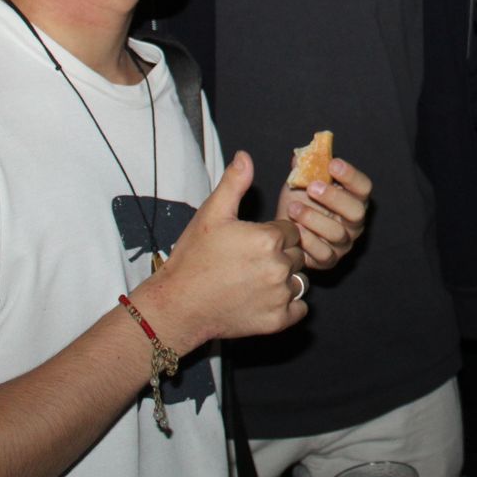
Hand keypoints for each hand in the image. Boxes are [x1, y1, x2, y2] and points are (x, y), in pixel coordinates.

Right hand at [132, 151, 306, 350]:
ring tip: (255, 280)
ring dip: (284, 279)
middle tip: (251, 262)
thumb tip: (245, 156)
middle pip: (297, 254)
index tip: (253, 242)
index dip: (274, 234)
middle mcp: (279, 267)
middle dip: (281, 255)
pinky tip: (265, 300)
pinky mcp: (277, 321)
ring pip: (299, 280)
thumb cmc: (193, 259)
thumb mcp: (211, 215)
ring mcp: (279, 296)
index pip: (291, 230)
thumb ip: (234, 183)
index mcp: (268, 239)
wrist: (177, 306)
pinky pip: (299, 308)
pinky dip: (288, 305)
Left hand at [278, 156, 372, 269]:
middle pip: (356, 211)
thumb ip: (305, 168)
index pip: (363, 187)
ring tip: (293, 209)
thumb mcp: (300, 182)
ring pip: (337, 233)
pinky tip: (294, 230)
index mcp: (353, 199)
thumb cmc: (298, 202)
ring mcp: (343, 243)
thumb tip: (301, 155)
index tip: (332, 164)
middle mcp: (354, 222)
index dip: (351, 175)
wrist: (283, 231)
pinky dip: (308, 241)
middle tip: (312, 187)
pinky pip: (323, 253)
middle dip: (334, 198)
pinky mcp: (329, 260)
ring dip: (313, 218)